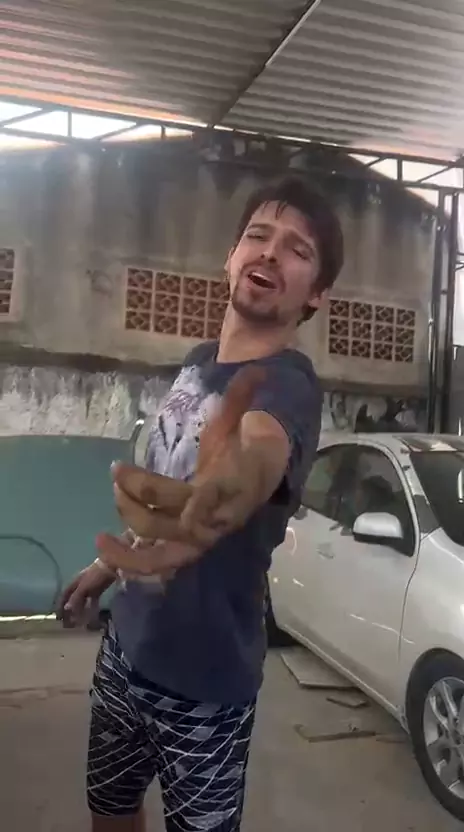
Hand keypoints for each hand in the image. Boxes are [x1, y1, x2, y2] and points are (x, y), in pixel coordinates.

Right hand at [57, 560, 115, 627]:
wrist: (111, 567)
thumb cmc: (95, 575)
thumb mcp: (84, 586)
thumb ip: (76, 597)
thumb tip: (66, 607)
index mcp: (75, 583)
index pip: (65, 595)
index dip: (61, 605)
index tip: (59, 616)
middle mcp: (81, 585)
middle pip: (74, 599)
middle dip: (71, 611)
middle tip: (70, 623)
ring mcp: (90, 588)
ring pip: (83, 601)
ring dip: (81, 611)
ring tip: (80, 622)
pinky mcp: (99, 590)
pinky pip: (93, 601)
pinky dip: (91, 608)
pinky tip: (92, 616)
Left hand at [96, 366, 265, 575]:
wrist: (259, 478)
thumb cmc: (243, 449)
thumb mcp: (241, 421)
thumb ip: (243, 396)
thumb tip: (257, 368)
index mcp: (228, 490)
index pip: (206, 499)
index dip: (182, 500)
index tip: (144, 483)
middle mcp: (214, 520)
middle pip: (172, 520)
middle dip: (140, 498)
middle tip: (118, 472)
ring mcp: (199, 538)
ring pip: (162, 554)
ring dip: (130, 536)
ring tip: (106, 517)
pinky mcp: (186, 546)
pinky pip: (158, 564)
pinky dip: (131, 564)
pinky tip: (105, 551)